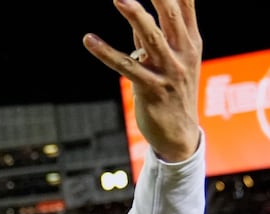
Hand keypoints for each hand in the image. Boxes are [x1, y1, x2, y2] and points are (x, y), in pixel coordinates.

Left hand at [83, 0, 201, 161]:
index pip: (186, 7)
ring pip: (152, 38)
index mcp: (191, 42)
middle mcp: (184, 54)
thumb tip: (135, 12)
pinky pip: (126, 67)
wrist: (179, 134)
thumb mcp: (171, 60)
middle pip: (172, 17)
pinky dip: (106, 53)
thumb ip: (152, 36)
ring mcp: (169, 72)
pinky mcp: (151, 90)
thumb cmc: (173, 92)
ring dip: (135, 16)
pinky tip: (89, 40)